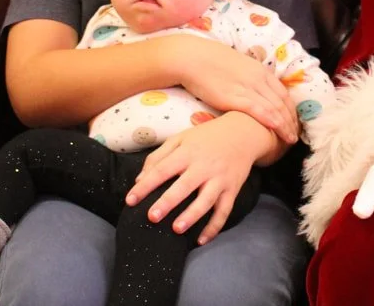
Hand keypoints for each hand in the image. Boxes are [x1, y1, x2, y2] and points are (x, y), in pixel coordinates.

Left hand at [125, 112, 273, 244]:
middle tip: (152, 217)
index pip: (162, 169)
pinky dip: (214, 227)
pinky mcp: (232, 189)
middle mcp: (204, 166)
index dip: (145, 186)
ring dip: (192, 216)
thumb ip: (158, 156)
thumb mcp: (180, 138)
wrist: (243, 132)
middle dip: (168, 202)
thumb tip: (139, 180)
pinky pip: (224, 211)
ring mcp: (220, 179)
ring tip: (177, 230)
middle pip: (184, 186)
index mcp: (187, 152)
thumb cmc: (206, 137)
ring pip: (206, 200)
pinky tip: (201, 240)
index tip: (130, 200)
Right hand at [178, 39, 297, 143]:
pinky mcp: (235, 97)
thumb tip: (255, 90)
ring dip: (285, 126)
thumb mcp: (239, 66)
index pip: (284, 93)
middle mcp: (259, 79)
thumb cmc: (211, 62)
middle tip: (295, 136)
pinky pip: (259, 111)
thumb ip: (250, 78)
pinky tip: (277, 132)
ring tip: (289, 140)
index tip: (294, 122)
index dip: (291, 110)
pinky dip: (271, 121)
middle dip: (291, 121)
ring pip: (274, 109)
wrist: (193, 58)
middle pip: (282, 103)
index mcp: (261, 71)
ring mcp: (248, 88)